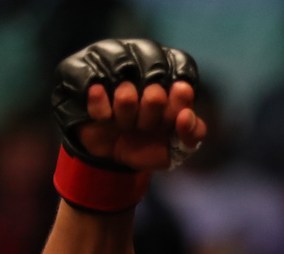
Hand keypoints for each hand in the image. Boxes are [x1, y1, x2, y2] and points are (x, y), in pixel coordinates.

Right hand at [77, 80, 205, 171]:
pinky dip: (102, 111)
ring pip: (126, 95)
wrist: (110, 152)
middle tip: (145, 126)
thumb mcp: (176, 149)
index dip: (180, 103)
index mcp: (170, 83)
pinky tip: (104, 117)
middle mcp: (145, 71)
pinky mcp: (90, 80)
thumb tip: (187, 115)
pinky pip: (98, 97)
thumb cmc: (147, 145)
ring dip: (126, 118)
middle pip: (156, 93)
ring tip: (124, 122)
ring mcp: (117, 74)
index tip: (177, 117)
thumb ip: (192, 134)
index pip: (183, 84)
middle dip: (151, 119)